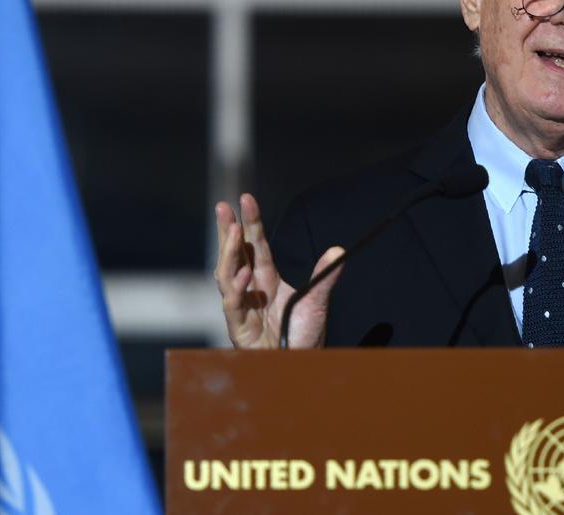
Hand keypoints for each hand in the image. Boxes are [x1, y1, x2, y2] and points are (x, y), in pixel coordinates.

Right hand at [214, 194, 344, 348]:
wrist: (299, 366)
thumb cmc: (303, 335)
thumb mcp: (317, 300)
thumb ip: (325, 275)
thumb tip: (340, 249)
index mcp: (266, 278)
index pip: (255, 245)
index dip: (251, 222)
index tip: (246, 198)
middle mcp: (250, 289)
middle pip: (234, 254)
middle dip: (227, 230)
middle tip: (224, 206)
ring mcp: (242, 307)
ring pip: (227, 275)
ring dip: (229, 253)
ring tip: (234, 231)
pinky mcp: (238, 327)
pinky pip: (233, 304)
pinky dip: (237, 288)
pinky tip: (245, 273)